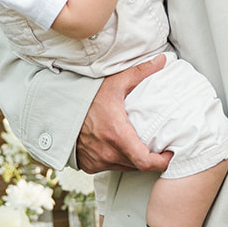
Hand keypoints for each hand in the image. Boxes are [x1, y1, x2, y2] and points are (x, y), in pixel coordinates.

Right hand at [75, 55, 171, 173]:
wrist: (58, 109)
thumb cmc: (87, 97)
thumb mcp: (116, 82)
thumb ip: (141, 72)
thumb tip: (162, 60)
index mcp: (117, 135)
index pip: (145, 161)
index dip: (161, 163)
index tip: (169, 155)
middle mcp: (107, 152)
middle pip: (137, 165)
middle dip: (151, 159)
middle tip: (161, 148)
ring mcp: (97, 161)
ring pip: (125, 167)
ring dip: (135, 160)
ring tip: (144, 145)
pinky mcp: (89, 164)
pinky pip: (110, 166)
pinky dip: (119, 159)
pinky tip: (123, 147)